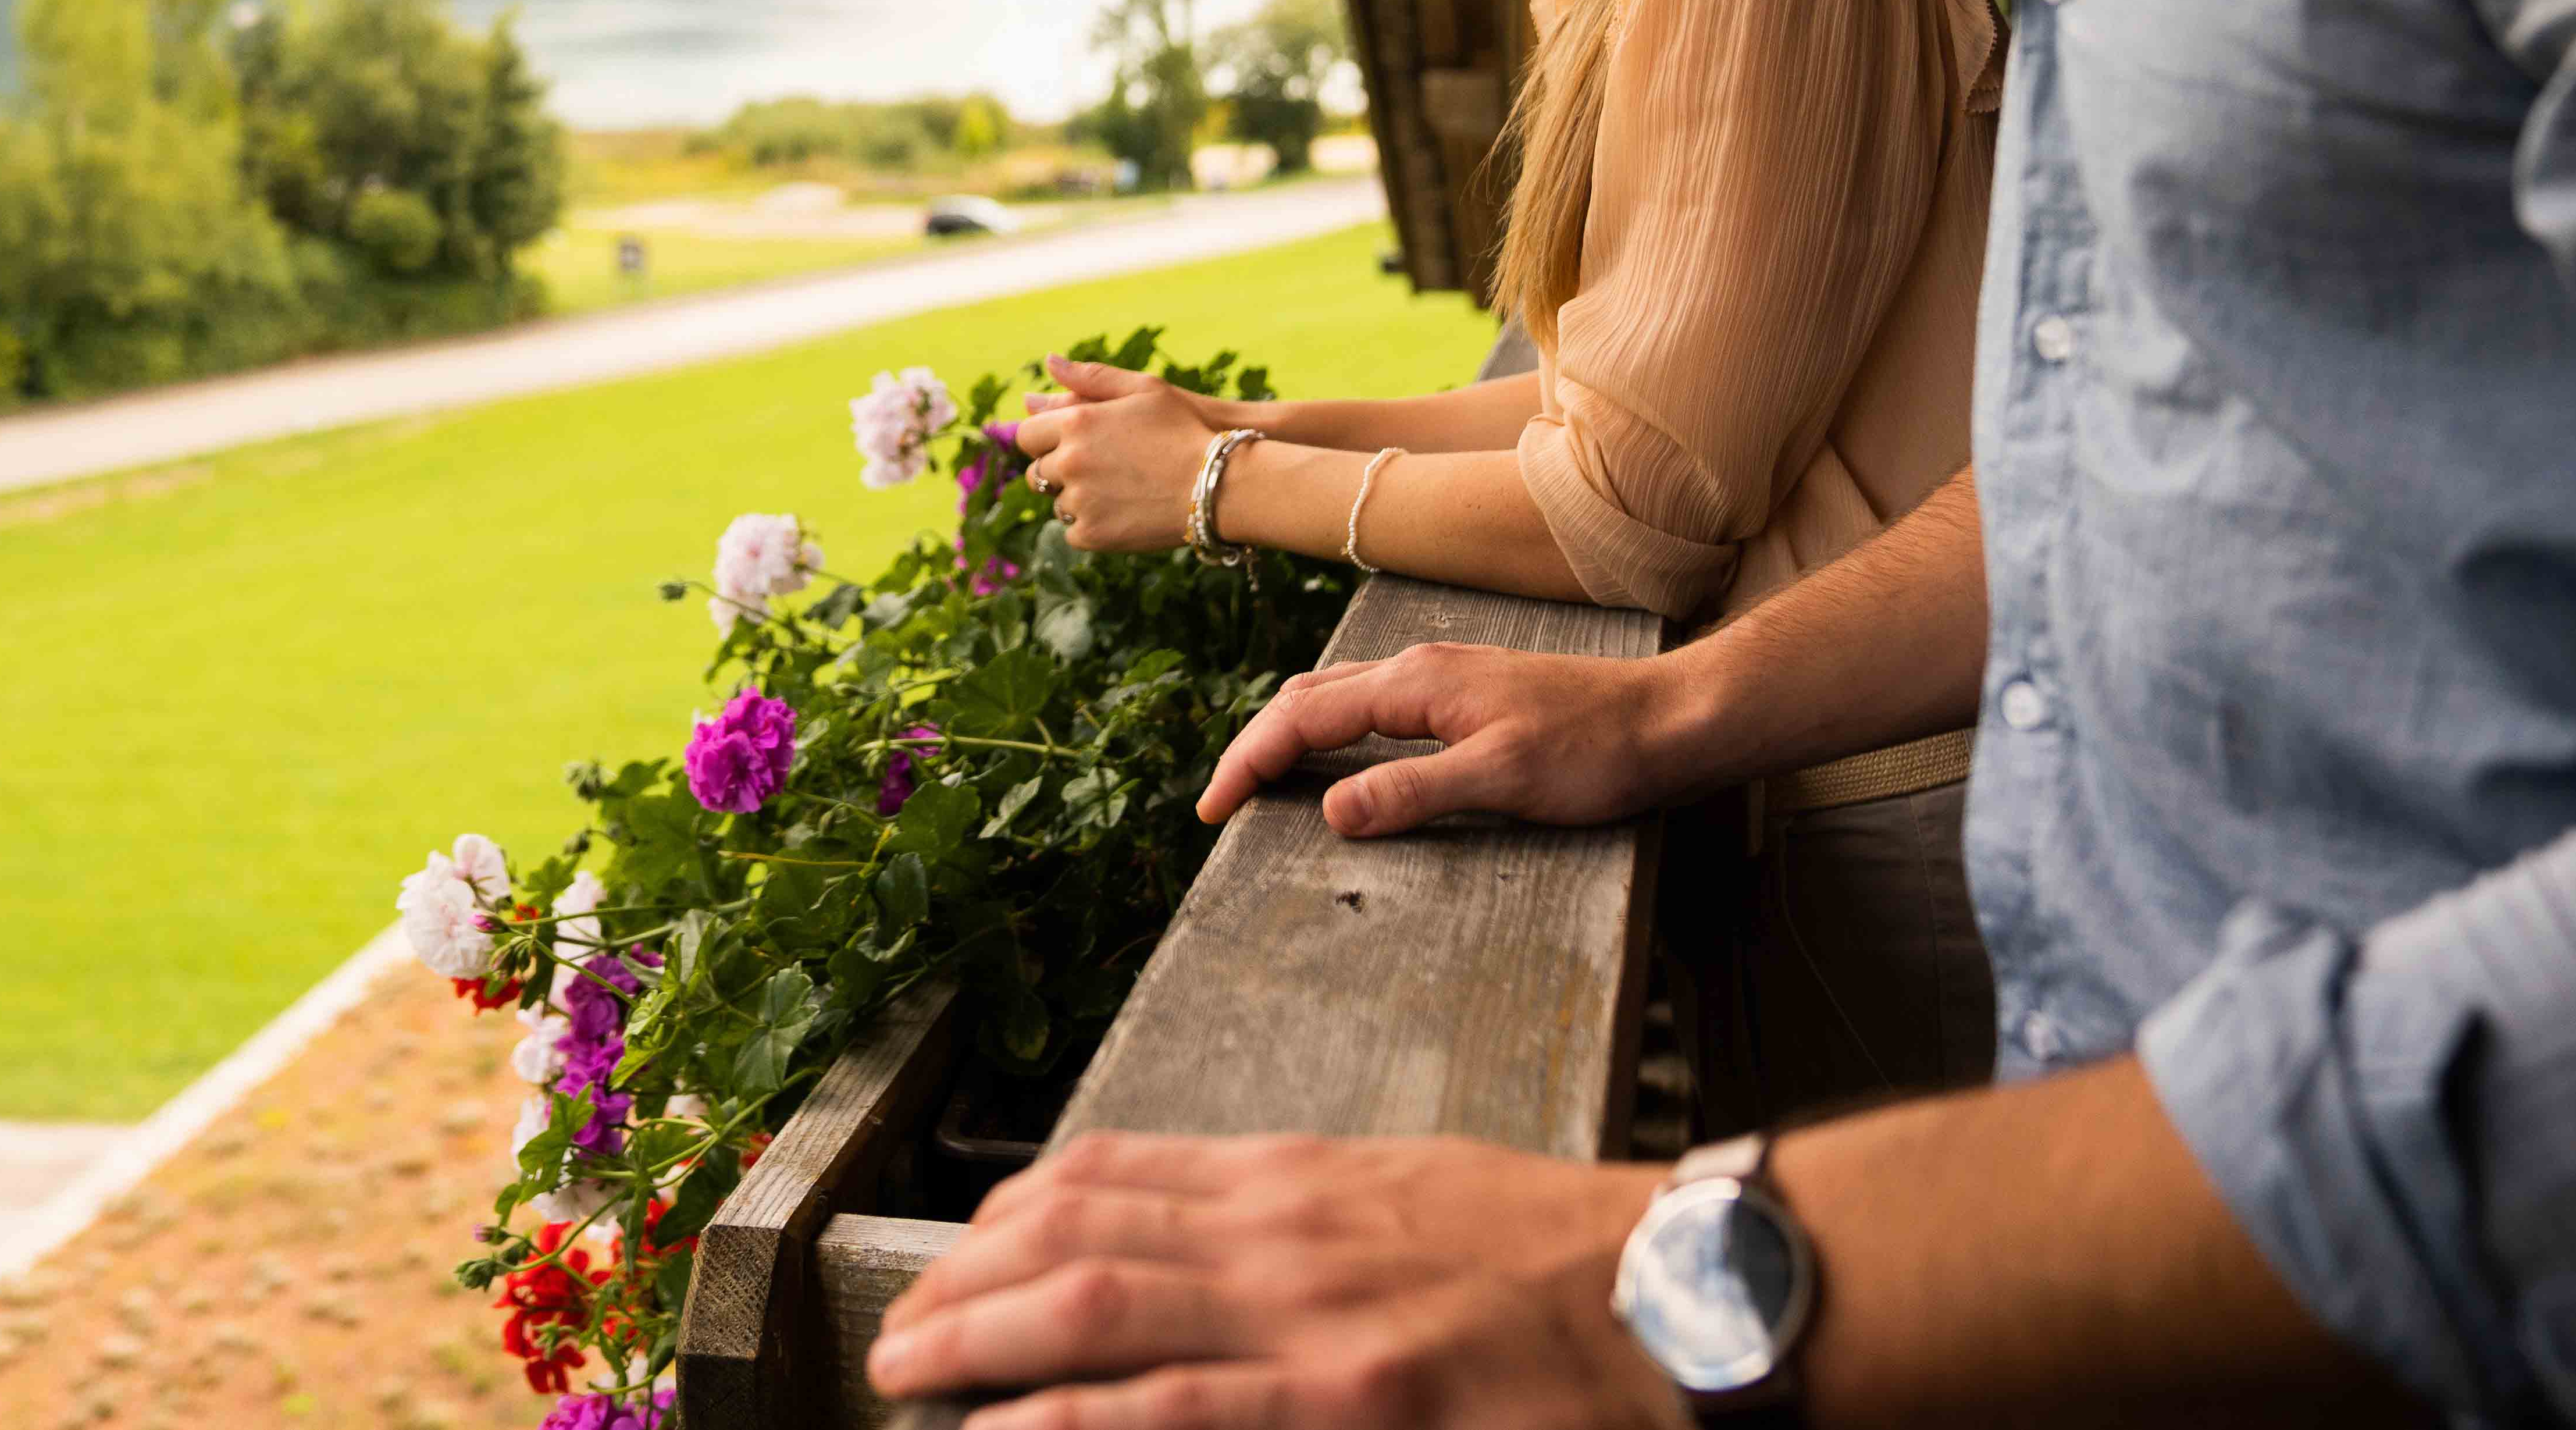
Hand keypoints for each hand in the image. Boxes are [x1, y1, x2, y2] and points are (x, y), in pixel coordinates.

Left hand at [868, 1129, 1676, 1429]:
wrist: (1675, 1289)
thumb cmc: (1556, 1253)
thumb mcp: (1410, 1196)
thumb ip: (1306, 1215)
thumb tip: (1209, 1237)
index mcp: (1298, 1179)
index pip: (1113, 1171)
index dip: (1013, 1212)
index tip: (963, 1251)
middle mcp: (1281, 1231)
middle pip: (1077, 1230)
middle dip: (967, 1280)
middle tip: (900, 1326)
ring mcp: (1307, 1315)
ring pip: (1096, 1304)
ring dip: (982, 1337)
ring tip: (910, 1367)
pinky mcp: (1345, 1398)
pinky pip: (1172, 1408)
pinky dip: (1070, 1420)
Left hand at [1013, 358, 1232, 554]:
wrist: (1219, 485)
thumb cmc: (1185, 429)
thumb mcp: (1144, 389)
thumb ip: (1090, 377)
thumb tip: (1049, 362)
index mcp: (1076, 422)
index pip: (1027, 435)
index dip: (1047, 439)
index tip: (1071, 443)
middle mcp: (1070, 462)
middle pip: (1037, 472)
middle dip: (1060, 470)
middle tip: (1101, 469)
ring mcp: (1079, 501)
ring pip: (1057, 503)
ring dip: (1077, 498)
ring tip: (1118, 490)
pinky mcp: (1092, 535)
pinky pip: (1073, 532)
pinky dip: (1091, 526)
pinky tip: (1122, 512)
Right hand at [1198, 642, 1705, 834]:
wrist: (1668, 720)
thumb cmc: (1596, 751)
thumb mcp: (1502, 780)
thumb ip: (1413, 793)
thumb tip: (1331, 813)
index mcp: (1416, 683)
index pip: (1303, 717)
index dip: (1250, 761)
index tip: (1212, 807)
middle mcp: (1420, 669)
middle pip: (1308, 697)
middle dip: (1256, 744)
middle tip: (1222, 799)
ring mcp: (1445, 678)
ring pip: (1339, 695)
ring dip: (1290, 734)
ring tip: (1262, 780)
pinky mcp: (1467, 695)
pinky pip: (1373, 705)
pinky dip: (1332, 731)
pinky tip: (1342, 760)